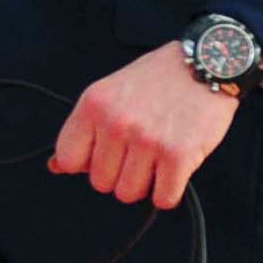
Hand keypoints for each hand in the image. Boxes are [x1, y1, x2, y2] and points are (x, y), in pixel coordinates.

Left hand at [50, 45, 240, 207]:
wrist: (206, 63)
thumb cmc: (158, 80)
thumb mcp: (110, 93)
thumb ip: (85, 130)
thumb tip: (55, 166)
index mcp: (94, 104)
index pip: (68, 159)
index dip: (88, 162)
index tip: (106, 152)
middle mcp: (117, 122)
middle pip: (101, 183)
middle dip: (119, 173)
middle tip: (139, 150)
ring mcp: (147, 140)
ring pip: (129, 194)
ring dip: (145, 183)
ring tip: (157, 156)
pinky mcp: (178, 155)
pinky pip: (163, 199)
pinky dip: (169, 191)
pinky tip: (174, 168)